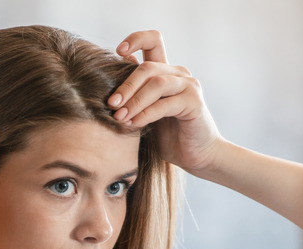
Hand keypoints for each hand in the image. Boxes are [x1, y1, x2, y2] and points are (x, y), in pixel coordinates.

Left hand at [109, 30, 223, 171]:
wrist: (196, 155)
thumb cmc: (168, 135)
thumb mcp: (144, 112)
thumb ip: (132, 96)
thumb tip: (106, 82)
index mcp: (165, 71)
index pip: (153, 41)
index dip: (136, 40)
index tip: (117, 51)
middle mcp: (179, 74)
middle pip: (147, 67)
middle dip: (126, 86)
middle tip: (111, 104)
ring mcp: (189, 86)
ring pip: (156, 84)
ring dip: (134, 101)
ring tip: (120, 117)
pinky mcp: (194, 102)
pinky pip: (165, 104)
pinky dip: (146, 114)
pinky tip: (134, 124)